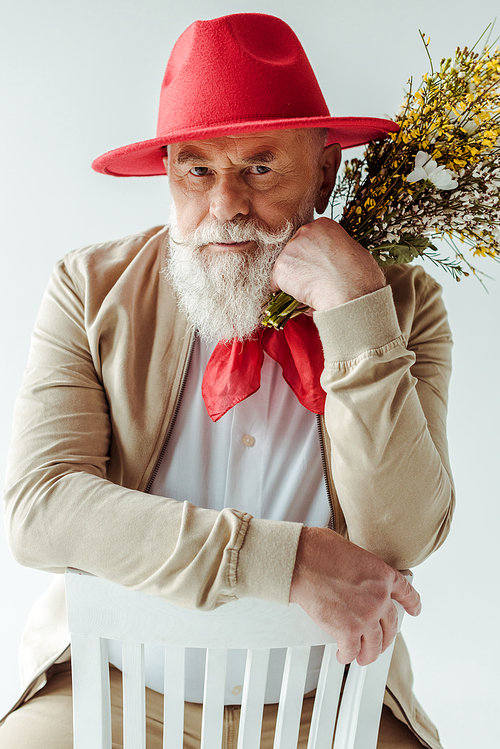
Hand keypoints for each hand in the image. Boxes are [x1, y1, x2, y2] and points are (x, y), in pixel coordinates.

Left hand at [271, 217, 385, 310]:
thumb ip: (335, 250)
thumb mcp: (354, 252)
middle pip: (293, 251)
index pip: (308, 239)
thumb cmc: (361, 278)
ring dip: (293, 280)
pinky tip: (302, 296)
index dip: (312, 256)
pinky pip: (276, 283)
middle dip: (300, 266)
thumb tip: (330, 260)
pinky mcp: (281, 268)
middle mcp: (304, 231)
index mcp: (324, 224)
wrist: (353, 295)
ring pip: (285, 267)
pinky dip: (286, 293)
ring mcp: (290, 249)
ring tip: (312, 290)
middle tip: (314, 280)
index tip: (319, 266)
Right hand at [289, 526, 420, 665]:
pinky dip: (347, 656)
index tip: (414, 610)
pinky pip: (351, 651)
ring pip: (374, 645)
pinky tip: (343, 655)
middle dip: (387, 637)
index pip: (406, 593)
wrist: (303, 562)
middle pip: (391, 626)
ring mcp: (365, 617)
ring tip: (362, 656)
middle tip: (381, 642)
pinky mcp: (347, 632)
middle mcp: (379, 599)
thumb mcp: (353, 552)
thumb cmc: (320, 551)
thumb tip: (354, 575)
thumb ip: (362, 570)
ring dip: (369, 653)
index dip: (412, 604)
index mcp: (383, 576)